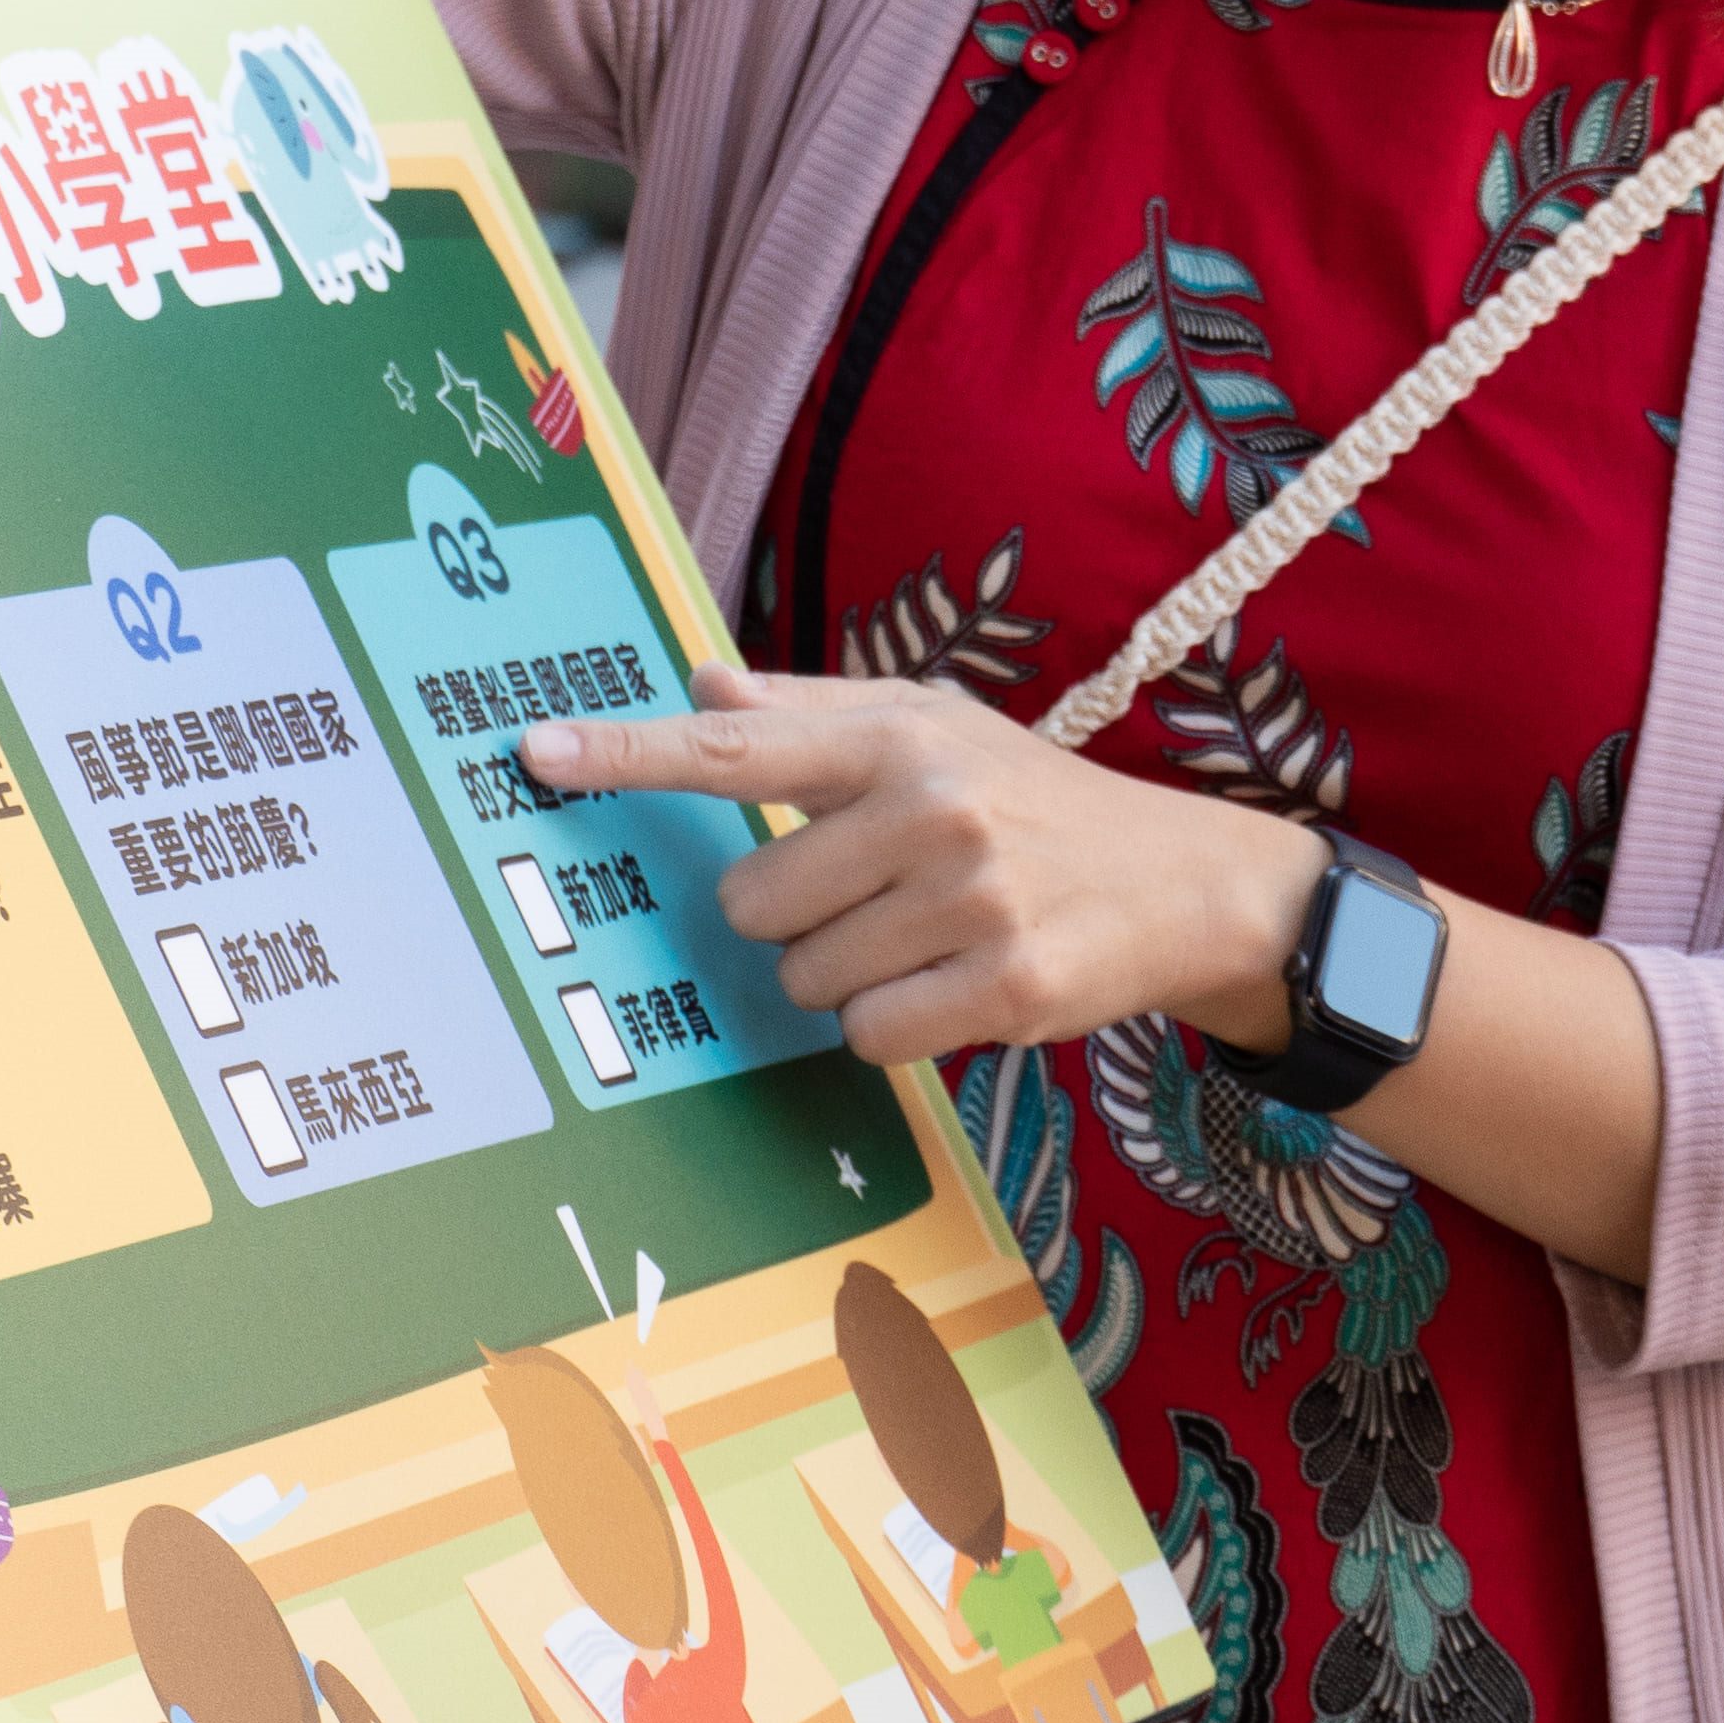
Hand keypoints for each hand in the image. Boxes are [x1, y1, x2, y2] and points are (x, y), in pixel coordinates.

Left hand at [523, 668, 1333, 1072]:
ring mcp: (970, 902)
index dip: (627, 753)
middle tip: (879, 896)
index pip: (737, 749)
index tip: (536, 752)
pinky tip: (954, 986)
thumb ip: (814, 713)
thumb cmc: (1038, 799)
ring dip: (848, 976)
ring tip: (929, 937)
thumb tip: (701, 686)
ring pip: (807, 980)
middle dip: (796, 917)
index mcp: (900, 739)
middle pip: (754, 904)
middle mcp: (932, 810)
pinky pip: (870, 1036)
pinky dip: (894, 1026)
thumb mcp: (940, 728)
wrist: (1187, 880)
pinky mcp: (1003, 988)